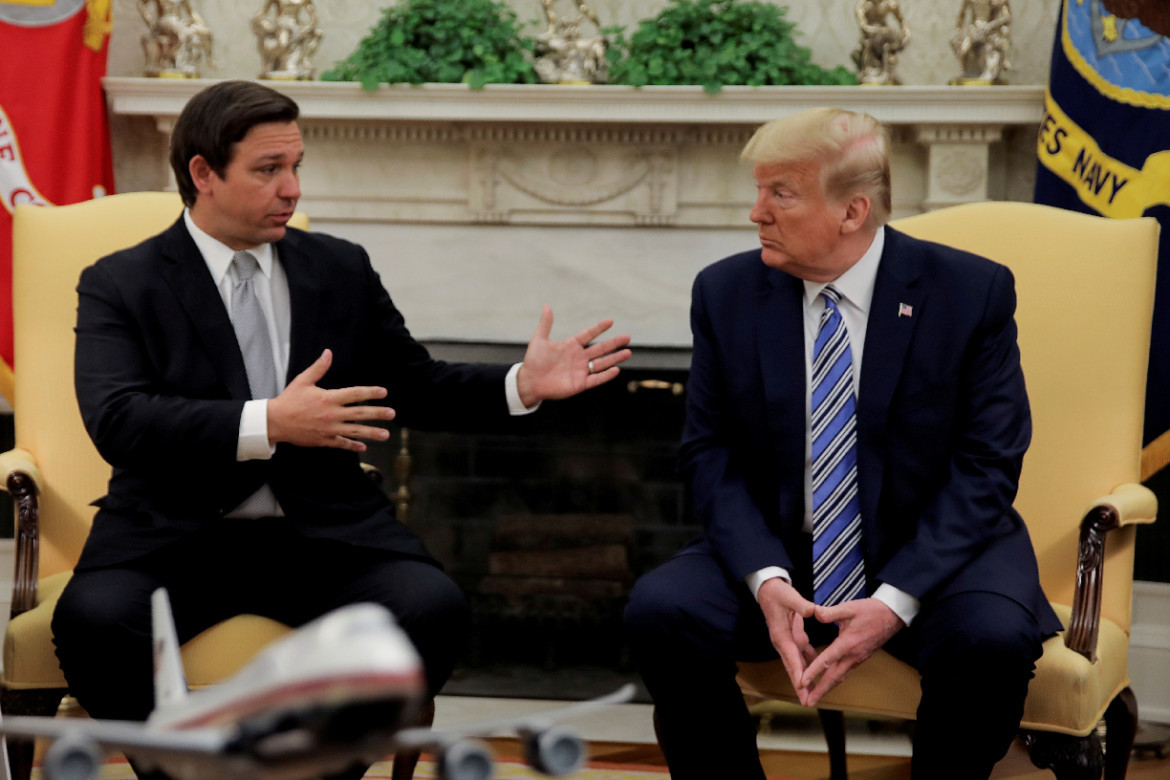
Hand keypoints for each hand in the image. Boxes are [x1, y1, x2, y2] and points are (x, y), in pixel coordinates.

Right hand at [267, 349, 395, 451]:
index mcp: (328, 398)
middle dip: (377, 414)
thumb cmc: (289, 400)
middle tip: (392, 414)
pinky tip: (363, 446)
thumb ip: (319, 368)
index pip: (354, 394)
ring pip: (354, 431)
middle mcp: (332, 414)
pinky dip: (352, 445)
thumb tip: (328, 352)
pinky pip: (341, 444)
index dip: (370, 393)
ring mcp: (329, 429)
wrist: (275, 422)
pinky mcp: (324, 440)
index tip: (383, 392)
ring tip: (386, 435)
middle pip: (359, 414)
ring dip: (371, 433)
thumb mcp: (303, 381)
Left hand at [515, 305, 631, 407]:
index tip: (610, 321)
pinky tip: (616, 369)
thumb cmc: (534, 361)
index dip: (599, 328)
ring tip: (628, 352)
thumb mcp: (539, 340)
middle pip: (600, 349)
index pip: (588, 335)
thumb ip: (546, 324)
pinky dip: (606, 375)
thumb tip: (547, 306)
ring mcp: (580, 371)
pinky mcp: (580, 384)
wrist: (530, 382)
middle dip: (614, 343)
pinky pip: (596, 379)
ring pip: (602, 363)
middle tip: (627, 337)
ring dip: (615, 358)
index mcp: (571, 346)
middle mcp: (578, 357)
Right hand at [756, 578, 818, 702]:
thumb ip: (801, 605)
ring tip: (812, 695)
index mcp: (781, 634)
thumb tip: (813, 611)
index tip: (803, 686)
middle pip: (792, 667)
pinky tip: (819, 672)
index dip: (797, 671)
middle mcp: (783, 642)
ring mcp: (788, 641)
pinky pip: (803, 655)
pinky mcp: (793, 637)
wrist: (768, 589)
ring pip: (797, 664)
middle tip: (807, 701)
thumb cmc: (777, 593)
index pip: (790, 656)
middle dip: (799, 685)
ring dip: (805, 679)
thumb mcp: (789, 596)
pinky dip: (810, 664)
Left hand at [798, 599, 904, 705]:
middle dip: (819, 691)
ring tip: (814, 698)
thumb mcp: (849, 608)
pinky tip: (826, 683)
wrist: (892, 616)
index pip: (827, 660)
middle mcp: (852, 656)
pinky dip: (834, 680)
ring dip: (826, 689)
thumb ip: (829, 612)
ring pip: (839, 677)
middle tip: (807, 702)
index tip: (801, 682)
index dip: (813, 672)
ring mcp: (857, 659)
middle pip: (833, 677)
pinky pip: (844, 673)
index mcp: (848, 643)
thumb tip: (812, 612)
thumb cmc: (871, 611)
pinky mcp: (859, 659)